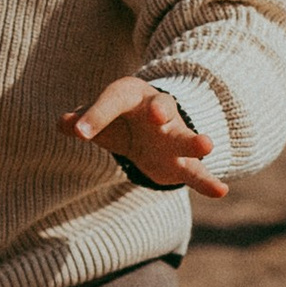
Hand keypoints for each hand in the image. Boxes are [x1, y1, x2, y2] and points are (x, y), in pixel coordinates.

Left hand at [61, 78, 229, 199]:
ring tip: (208, 146)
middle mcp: (157, 111)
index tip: (77, 133)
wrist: (150, 124)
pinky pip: (196, 172)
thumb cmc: (118, 119)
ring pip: (184, 138)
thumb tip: (64, 124)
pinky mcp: (182, 162)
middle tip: (156, 115)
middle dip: (159, 110)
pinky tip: (221, 191)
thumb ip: (80, 120)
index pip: (112, 101)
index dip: (94, 116)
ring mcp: (173, 136)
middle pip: (161, 107)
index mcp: (131, 95)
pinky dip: (207, 182)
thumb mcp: (97, 118)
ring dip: (194, 143)